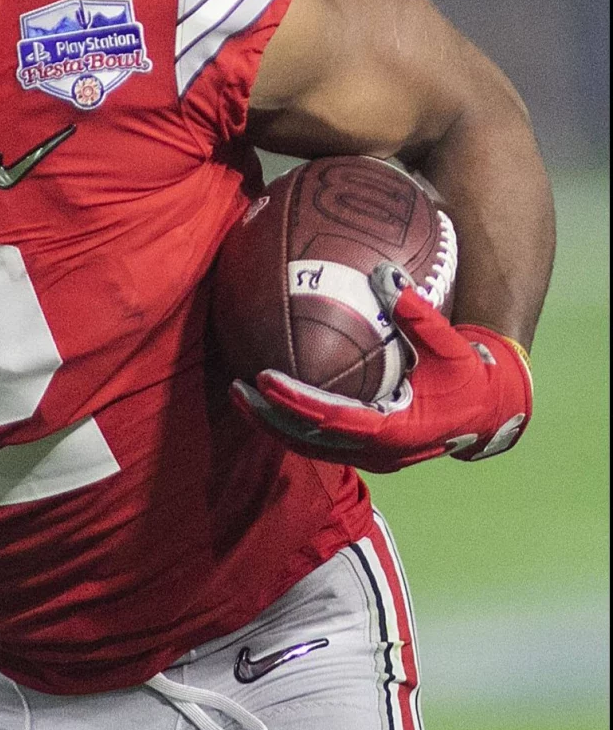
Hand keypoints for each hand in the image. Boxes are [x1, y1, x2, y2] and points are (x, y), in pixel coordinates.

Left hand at [232, 262, 532, 472]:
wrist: (491, 414)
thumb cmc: (471, 378)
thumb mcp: (452, 346)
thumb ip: (420, 315)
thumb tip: (388, 274)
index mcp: (398, 431)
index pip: (336, 420)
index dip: (298, 402)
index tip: (265, 378)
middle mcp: (380, 451)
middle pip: (312, 440)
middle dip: (271, 417)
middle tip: (238, 387)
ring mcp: (372, 456)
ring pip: (311, 447)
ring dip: (274, 424)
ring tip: (240, 395)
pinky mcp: (367, 451)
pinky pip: (320, 443)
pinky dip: (291, 425)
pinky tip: (268, 402)